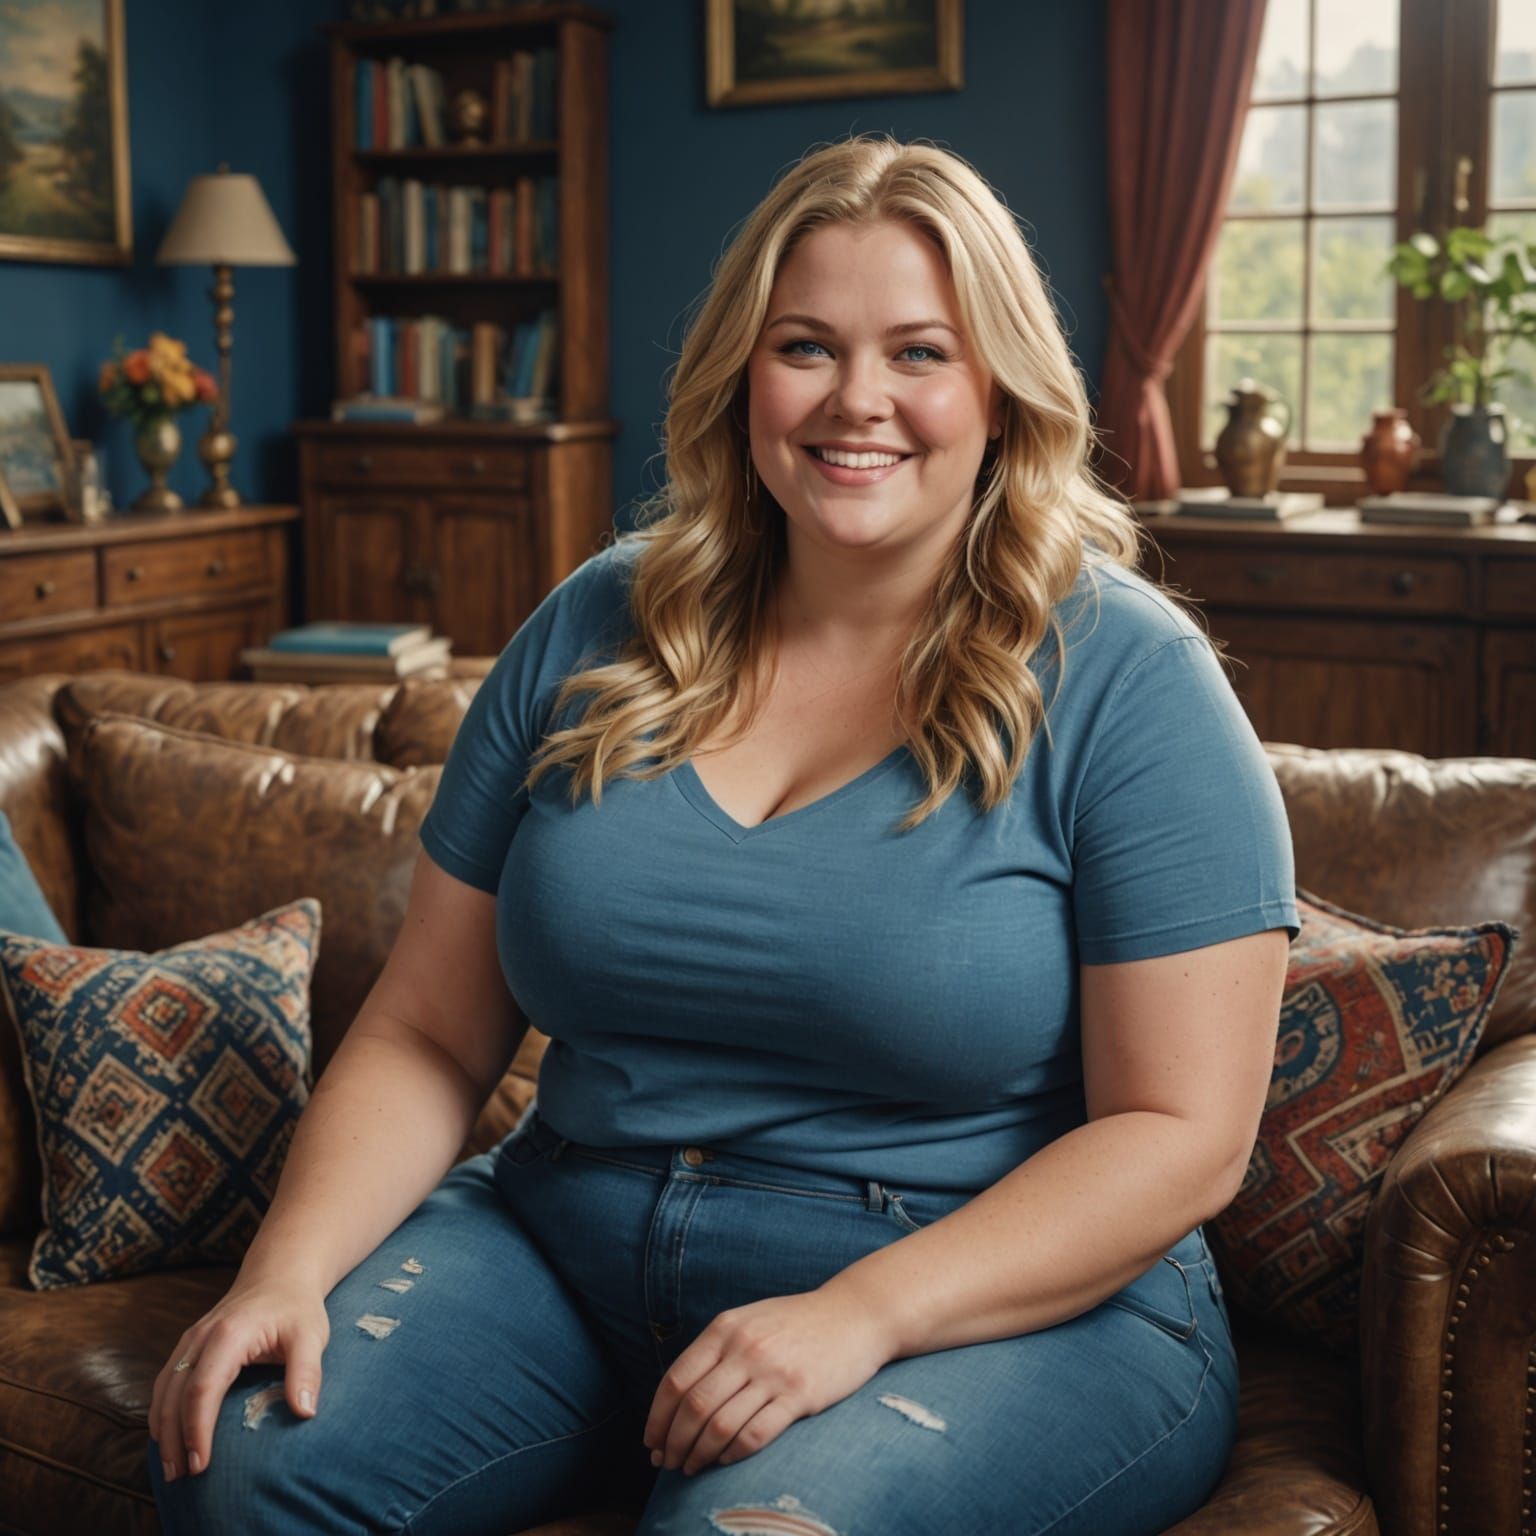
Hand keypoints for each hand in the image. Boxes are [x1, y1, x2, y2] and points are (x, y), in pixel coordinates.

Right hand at [148, 1270, 329, 1482]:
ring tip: (171, 1467)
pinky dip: (162, 1411)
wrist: (279, 1274)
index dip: (197, 1430)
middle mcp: (201, 1337)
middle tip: (182, 1477)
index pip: (203, 1390)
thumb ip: (307, 1372)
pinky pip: (166, 1382)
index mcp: (229, 1335)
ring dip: (162, 1429)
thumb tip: (306, 1413)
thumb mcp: (311, 1336)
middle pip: (175, 1395)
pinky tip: (167, 1436)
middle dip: (174, 1439)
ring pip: (163, 1390)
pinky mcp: (188, 1346)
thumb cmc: (297, 1308)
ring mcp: (190, 1340)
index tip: (201, 1464)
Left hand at [642, 1286, 896, 1476]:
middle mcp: (745, 1348)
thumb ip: (716, 1349)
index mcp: (725, 1328)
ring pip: (719, 1425)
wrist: (854, 1314)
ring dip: (698, 1454)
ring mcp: (773, 1371)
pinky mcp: (799, 1394)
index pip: (676, 1379)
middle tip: (666, 1463)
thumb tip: (677, 1396)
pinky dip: (732, 1454)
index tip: (651, 1441)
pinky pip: (754, 1434)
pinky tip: (725, 1461)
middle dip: (673, 1442)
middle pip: (693, 1406)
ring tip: (691, 1467)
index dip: (657, 1417)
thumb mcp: (749, 1320)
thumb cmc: (796, 1323)